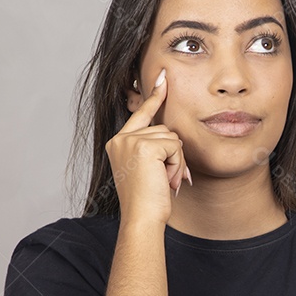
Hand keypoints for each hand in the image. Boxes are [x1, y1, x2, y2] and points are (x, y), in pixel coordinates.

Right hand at [105, 67, 191, 225]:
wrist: (142, 218)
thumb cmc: (148, 201)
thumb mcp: (149, 170)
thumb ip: (155, 149)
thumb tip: (174, 138)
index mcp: (118, 142)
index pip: (140, 113)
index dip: (154, 96)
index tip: (164, 77)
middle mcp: (120, 138)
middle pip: (163, 129)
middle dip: (173, 155)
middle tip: (167, 180)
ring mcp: (130, 140)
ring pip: (172, 138)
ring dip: (176, 162)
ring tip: (165, 182)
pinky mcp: (143, 145)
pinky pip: (175, 146)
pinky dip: (177, 164)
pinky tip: (166, 180)